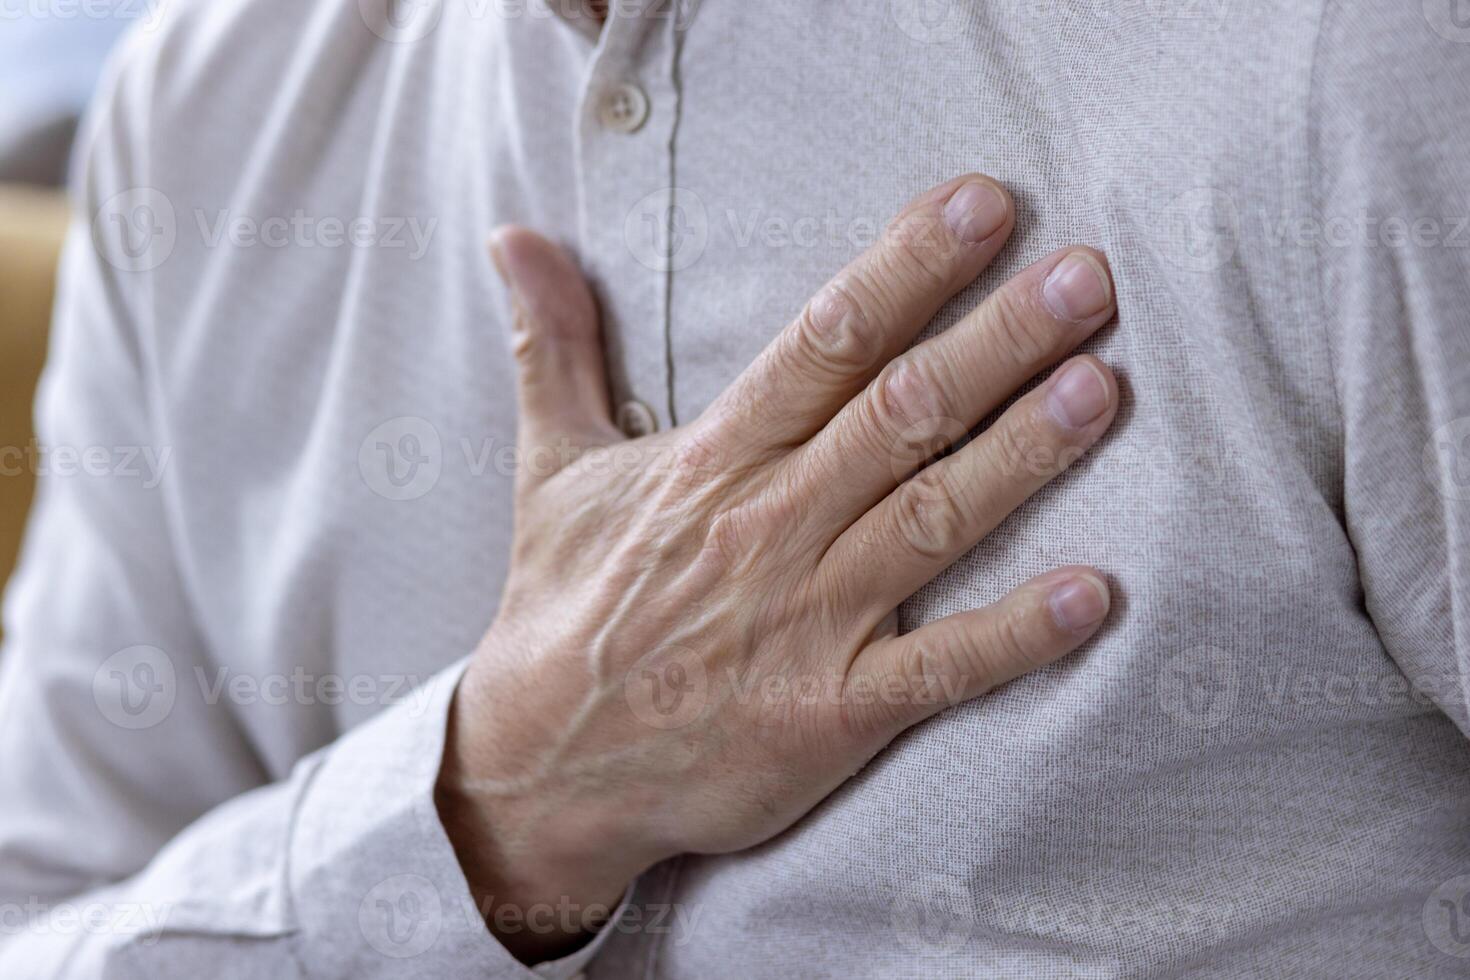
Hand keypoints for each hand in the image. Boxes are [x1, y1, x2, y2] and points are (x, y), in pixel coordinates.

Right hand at [437, 174, 1119, 960]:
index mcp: (714, 462)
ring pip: (929, 523)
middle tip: (1087, 279)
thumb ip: (555, 346)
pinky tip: (1092, 596)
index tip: (982, 208)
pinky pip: (935, 671)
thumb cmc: (562, 607)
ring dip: (1020, 457)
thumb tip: (514, 236)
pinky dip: (1013, 636)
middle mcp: (768, 528)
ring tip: (1101, 389)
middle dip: (997, 343)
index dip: (906, 271)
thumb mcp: (550, 466)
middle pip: (898, 417)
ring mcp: (803, 623)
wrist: (540, 766)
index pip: (823, 344)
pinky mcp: (827, 716)